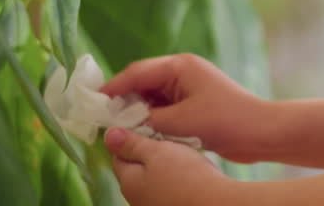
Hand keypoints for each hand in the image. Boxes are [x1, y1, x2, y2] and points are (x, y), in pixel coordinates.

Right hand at [101, 53, 270, 163]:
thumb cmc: (223, 121)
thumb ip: (147, 120)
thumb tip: (122, 122)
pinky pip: (164, 106)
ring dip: (137, 110)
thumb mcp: (180, 123)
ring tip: (118, 126)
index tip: (93, 101)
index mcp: (180, 66)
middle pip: (142, 81)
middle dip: (122, 99)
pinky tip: (141, 130)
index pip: (136, 72)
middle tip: (102, 117)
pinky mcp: (193, 102)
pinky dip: (152, 117)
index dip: (113, 87)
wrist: (260, 132)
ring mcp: (189, 86)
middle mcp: (183, 71)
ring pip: (152, 95)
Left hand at [105, 127, 226, 205]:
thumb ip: (131, 144)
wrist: (215, 203)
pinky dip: (173, 175)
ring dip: (161, 163)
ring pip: (151, 177)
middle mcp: (136, 198)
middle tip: (164, 134)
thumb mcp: (156, 152)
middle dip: (146, 150)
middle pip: (134, 167)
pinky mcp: (171, 205)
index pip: (118, 155)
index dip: (129, 137)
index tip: (144, 124)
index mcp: (128, 182)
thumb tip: (108, 135)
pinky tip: (187, 168)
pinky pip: (166, 186)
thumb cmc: (185, 175)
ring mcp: (153, 204)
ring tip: (178, 149)